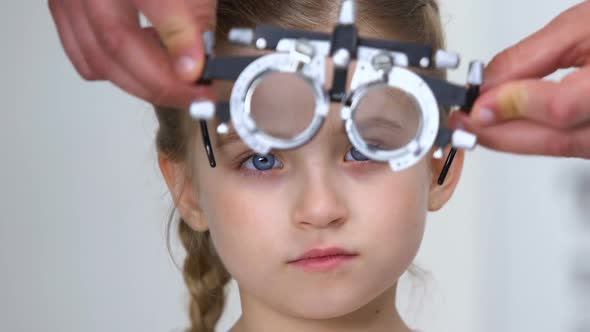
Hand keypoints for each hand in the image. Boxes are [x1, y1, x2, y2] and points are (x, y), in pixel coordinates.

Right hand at [48, 0, 216, 107]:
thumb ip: (195, 9)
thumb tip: (202, 54)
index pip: (154, 3)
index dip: (179, 42)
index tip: (198, 72)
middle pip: (116, 43)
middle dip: (162, 83)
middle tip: (197, 95)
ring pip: (97, 60)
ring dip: (141, 84)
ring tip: (176, 85)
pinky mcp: (62, 9)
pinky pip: (84, 57)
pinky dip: (116, 72)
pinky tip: (144, 64)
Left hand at [449, 0, 589, 158]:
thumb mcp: (581, 27)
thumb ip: (530, 58)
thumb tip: (488, 87)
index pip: (563, 107)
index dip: (514, 107)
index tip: (478, 103)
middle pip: (555, 138)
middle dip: (499, 133)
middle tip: (463, 122)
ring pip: (558, 147)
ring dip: (512, 138)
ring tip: (478, 122)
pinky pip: (567, 146)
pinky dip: (533, 136)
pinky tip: (509, 124)